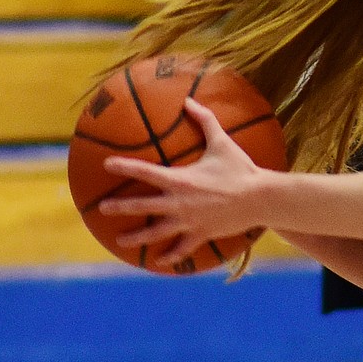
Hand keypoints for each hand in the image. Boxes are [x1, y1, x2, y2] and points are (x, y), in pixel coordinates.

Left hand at [100, 99, 270, 268]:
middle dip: (120, 207)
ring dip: (136, 237)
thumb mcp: (221, 142)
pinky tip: (158, 262)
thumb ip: (204, 120)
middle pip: (142, 207)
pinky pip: (181, 249)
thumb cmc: (240, 169)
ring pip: (156, 233)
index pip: (144, 172)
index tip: (106, 165)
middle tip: (102, 208)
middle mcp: (179, 202)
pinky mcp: (201, 234)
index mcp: (180, 180)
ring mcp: (189, 221)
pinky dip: (170, 256)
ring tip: (120, 240)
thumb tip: (189, 100)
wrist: (260, 199)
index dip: (124, 167)